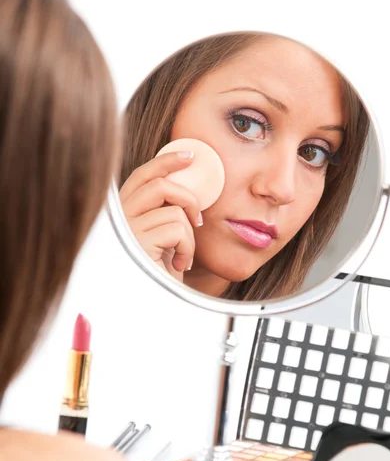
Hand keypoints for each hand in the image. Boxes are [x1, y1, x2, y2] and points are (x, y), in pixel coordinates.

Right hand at [119, 151, 201, 279]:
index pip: (142, 175)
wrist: (153, 304)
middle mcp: (120, 218)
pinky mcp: (138, 244)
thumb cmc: (160, 273)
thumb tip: (186, 183)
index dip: (166, 161)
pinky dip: (188, 248)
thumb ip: (165, 211)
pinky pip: (178, 230)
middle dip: (188, 198)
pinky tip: (181, 264)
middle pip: (159, 184)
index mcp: (123, 212)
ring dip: (189, 235)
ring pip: (174, 210)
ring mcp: (127, 230)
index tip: (189, 156)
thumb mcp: (163, 236)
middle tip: (199, 221)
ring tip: (184, 254)